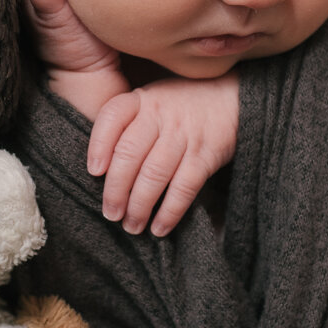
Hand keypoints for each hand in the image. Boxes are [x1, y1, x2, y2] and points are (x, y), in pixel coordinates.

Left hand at [89, 72, 238, 236]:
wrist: (233, 100)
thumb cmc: (182, 107)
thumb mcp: (153, 102)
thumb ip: (128, 124)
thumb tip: (101, 170)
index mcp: (142, 99)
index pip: (112, 117)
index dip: (99, 145)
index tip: (94, 172)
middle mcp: (160, 114)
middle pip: (129, 154)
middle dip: (116, 190)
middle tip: (111, 214)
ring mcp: (184, 134)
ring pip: (154, 174)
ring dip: (140, 206)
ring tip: (132, 226)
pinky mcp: (206, 154)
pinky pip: (184, 187)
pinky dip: (170, 211)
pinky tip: (160, 228)